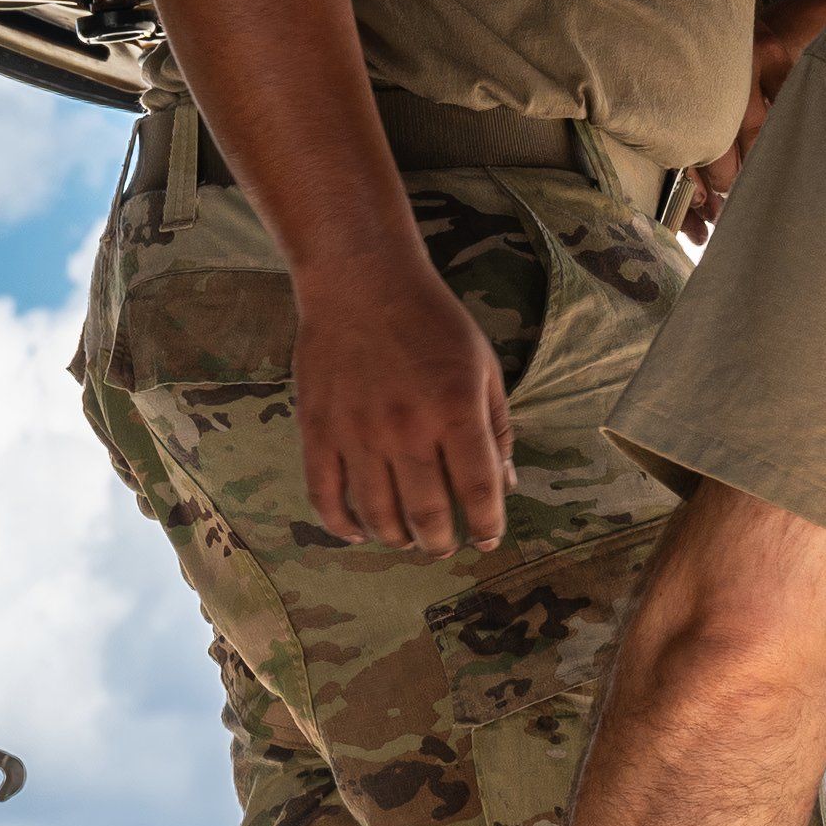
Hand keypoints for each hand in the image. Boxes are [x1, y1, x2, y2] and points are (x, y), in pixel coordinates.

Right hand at [293, 252, 514, 551]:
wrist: (361, 280)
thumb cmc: (431, 320)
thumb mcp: (482, 366)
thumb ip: (496, 428)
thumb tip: (506, 485)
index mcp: (456, 410)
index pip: (478, 491)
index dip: (487, 526)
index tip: (486, 539)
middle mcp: (407, 428)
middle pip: (428, 513)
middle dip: (440, 541)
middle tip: (444, 545)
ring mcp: (358, 432)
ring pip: (377, 513)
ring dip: (396, 537)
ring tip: (407, 539)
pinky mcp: (318, 430)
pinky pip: (325, 495)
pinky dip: (342, 524)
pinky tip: (358, 532)